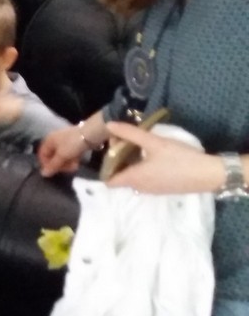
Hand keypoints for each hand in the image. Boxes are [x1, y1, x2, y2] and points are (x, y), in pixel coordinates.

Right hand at [38, 124, 90, 176]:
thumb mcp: (62, 156)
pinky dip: (72, 160)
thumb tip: (43, 174)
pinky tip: (77, 163)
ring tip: (74, 167)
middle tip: (66, 170)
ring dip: (67, 164)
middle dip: (59, 165)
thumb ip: (53, 165)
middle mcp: (55, 141)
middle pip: (52, 157)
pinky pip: (69, 155)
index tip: (53, 172)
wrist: (91, 134)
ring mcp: (65, 142)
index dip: (46, 164)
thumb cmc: (72, 144)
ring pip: (62, 157)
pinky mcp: (73, 144)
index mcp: (49, 140)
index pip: (42, 155)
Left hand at [104, 122, 224, 193]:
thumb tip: (109, 125)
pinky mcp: (163, 188)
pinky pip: (144, 179)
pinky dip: (142, 168)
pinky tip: (151, 155)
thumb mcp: (154, 142)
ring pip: (133, 177)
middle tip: (126, 140)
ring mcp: (152, 190)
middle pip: (120, 176)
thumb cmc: (179, 158)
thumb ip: (130, 133)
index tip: (111, 149)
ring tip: (139, 145)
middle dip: (118, 160)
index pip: (108, 180)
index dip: (105, 165)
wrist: (209, 174)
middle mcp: (140, 188)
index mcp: (134, 179)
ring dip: (131, 163)